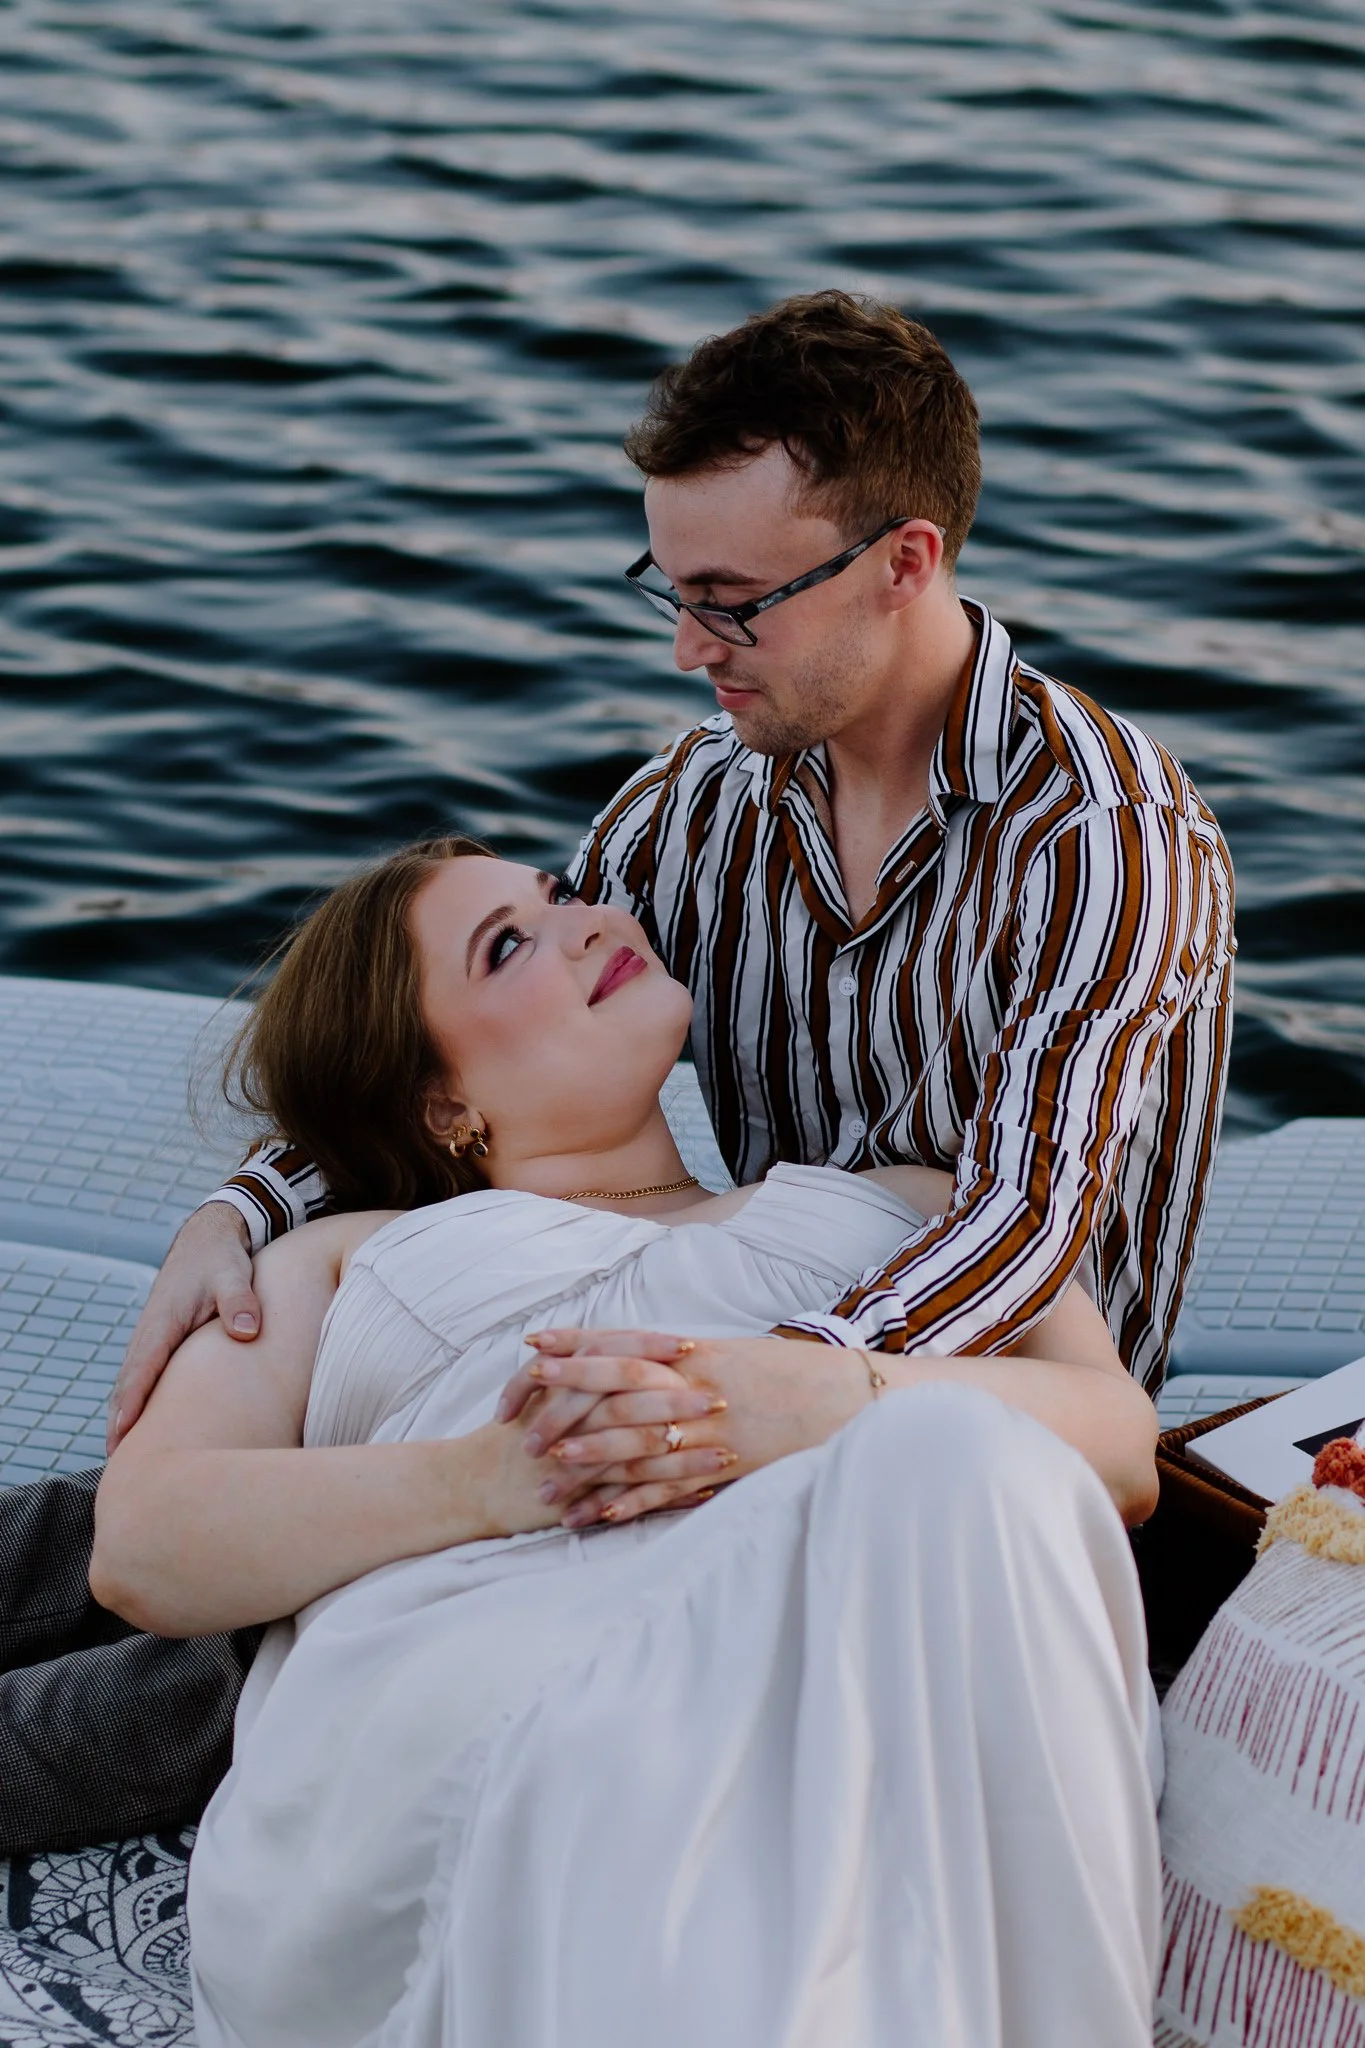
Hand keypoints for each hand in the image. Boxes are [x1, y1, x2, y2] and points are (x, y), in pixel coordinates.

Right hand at [108, 1203, 258, 1449]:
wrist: (207, 1240)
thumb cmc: (220, 1260)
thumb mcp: (233, 1274)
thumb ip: (239, 1301)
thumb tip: (245, 1331)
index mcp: (162, 1323)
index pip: (141, 1370)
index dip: (131, 1404)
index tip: (123, 1435)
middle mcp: (149, 1335)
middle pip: (127, 1386)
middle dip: (119, 1423)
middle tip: (118, 1464)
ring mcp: (151, 1340)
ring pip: (132, 1385)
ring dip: (124, 1417)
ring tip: (124, 1457)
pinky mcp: (161, 1343)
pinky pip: (142, 1379)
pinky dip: (135, 1403)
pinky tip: (141, 1428)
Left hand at [502, 1328, 868, 1525]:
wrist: (854, 1401)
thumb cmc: (797, 1376)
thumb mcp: (740, 1356)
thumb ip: (692, 1362)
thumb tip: (651, 1360)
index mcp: (698, 1355)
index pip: (625, 1344)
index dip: (576, 1345)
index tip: (533, 1346)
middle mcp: (699, 1388)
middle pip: (620, 1392)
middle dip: (568, 1402)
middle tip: (523, 1417)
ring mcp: (712, 1431)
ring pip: (639, 1446)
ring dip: (592, 1462)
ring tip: (549, 1474)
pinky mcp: (727, 1469)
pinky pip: (673, 1491)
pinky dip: (634, 1504)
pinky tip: (600, 1516)